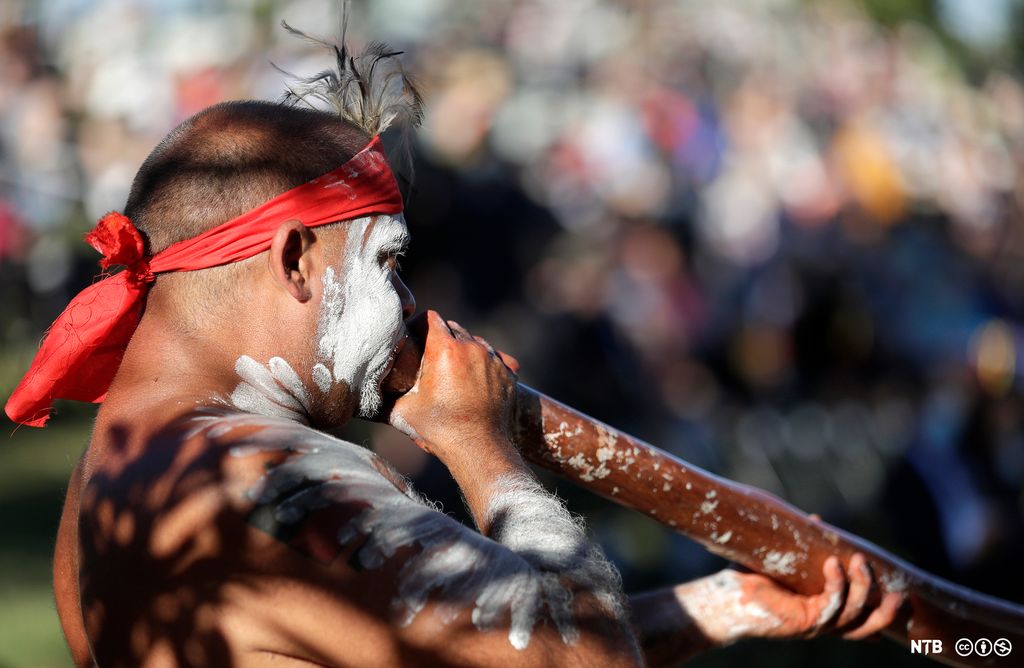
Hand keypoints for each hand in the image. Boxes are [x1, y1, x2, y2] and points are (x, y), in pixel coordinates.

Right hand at [386, 310, 519, 464]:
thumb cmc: (440, 430)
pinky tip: (478, 379)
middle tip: (433, 360)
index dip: (421, 326)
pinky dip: (486, 364)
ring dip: (465, 350)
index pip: (431, 318)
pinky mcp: (509, 373)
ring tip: (455, 372)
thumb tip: (361, 396)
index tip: (416, 339)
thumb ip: (382, 399)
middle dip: (443, 338)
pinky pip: (496, 357)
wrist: (479, 449)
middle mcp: (471, 348)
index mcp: (445, 350)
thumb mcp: (403, 412)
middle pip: (454, 327)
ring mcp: (493, 359)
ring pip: (476, 341)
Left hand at [679, 553, 904, 645]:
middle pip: (867, 623)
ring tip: (859, 562)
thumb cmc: (752, 578)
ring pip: (854, 615)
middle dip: (884, 606)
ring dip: (862, 589)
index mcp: (825, 611)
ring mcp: (816, 625)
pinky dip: (836, 587)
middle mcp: (824, 622)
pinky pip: (829, 607)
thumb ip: (803, 544)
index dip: (884, 615)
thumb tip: (815, 521)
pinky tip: (833, 566)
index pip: (863, 620)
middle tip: (887, 578)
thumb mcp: (785, 560)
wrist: (728, 596)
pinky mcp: (804, 623)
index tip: (902, 601)